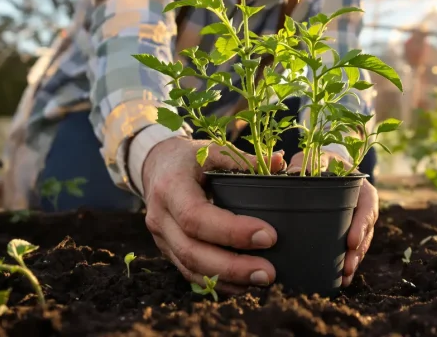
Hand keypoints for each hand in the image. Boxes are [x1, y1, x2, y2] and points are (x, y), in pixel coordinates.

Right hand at [142, 137, 285, 292]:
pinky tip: (243, 285)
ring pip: (190, 267)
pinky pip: (189, 272)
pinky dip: (216, 282)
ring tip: (262, 280)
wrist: (156, 166)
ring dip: (227, 279)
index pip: (196, 217)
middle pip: (192, 251)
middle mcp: (160, 216)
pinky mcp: (168, 249)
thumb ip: (243, 159)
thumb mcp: (211, 150)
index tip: (269, 236)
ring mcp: (160, 237)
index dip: (232, 231)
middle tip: (268, 272)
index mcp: (170, 187)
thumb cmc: (188, 158)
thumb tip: (279, 162)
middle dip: (232, 266)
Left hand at [287, 150, 377, 286]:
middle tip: (347, 267)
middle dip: (357, 252)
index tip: (350, 242)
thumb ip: (307, 162)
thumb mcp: (317, 158)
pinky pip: (350, 250)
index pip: (367, 209)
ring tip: (344, 277)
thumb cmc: (321, 161)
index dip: (361, 226)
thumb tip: (293, 170)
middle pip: (366, 232)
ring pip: (360, 245)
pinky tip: (340, 279)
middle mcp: (363, 208)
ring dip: (353, 262)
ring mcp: (356, 222)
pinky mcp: (346, 232)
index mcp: (362, 190)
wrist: (327, 166)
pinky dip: (346, 264)